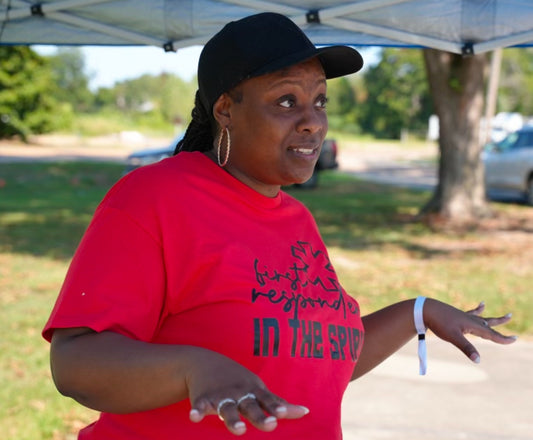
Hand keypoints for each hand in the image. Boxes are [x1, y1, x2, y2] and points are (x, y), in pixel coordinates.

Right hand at [185, 350, 308, 435]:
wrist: (204, 362)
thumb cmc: (238, 380)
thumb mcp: (258, 388)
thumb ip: (279, 402)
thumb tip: (306, 412)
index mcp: (254, 392)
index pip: (268, 401)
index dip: (276, 407)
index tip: (284, 414)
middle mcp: (239, 394)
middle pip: (251, 407)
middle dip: (260, 416)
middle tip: (270, 424)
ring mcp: (221, 396)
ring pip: (228, 409)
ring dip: (233, 419)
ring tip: (239, 430)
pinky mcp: (203, 398)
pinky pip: (200, 406)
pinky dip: (197, 411)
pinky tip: (194, 416)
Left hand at [424, 299, 516, 362]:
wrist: (425, 309)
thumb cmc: (439, 323)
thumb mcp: (453, 337)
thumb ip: (466, 348)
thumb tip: (478, 360)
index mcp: (472, 325)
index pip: (491, 334)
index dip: (502, 339)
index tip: (514, 340)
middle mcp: (470, 320)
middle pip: (489, 323)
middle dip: (501, 323)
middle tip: (511, 318)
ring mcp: (464, 316)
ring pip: (482, 318)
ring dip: (493, 319)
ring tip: (505, 316)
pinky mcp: (457, 315)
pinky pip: (471, 313)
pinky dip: (477, 310)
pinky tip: (481, 305)